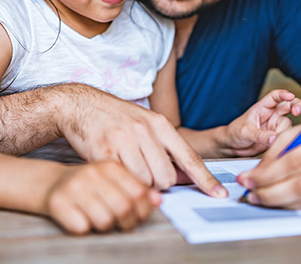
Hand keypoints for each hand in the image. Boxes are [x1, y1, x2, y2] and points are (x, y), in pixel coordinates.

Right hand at [44, 161, 161, 233]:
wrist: (50, 183)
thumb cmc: (89, 185)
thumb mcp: (113, 180)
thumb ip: (136, 188)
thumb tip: (159, 201)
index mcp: (110, 165)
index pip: (138, 191)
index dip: (143, 209)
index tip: (138, 215)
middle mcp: (92, 173)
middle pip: (123, 208)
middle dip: (127, 222)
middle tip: (122, 223)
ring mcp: (74, 187)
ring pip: (104, 221)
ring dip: (105, 227)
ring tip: (99, 218)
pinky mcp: (58, 203)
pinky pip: (82, 227)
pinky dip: (84, 228)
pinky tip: (80, 218)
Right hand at [57, 85, 226, 197]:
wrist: (81, 104)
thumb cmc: (116, 117)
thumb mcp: (145, 123)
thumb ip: (166, 147)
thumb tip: (185, 175)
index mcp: (159, 124)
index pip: (189, 157)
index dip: (205, 179)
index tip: (219, 194)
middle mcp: (145, 131)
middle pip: (167, 177)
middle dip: (159, 182)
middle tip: (146, 171)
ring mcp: (124, 141)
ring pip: (146, 182)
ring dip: (140, 183)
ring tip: (129, 167)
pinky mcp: (104, 152)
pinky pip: (124, 180)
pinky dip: (123, 181)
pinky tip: (116, 167)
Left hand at [221, 90, 300, 156]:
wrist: (234, 146)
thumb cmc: (236, 132)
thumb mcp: (245, 132)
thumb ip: (259, 135)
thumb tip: (273, 138)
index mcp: (262, 107)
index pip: (274, 97)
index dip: (283, 95)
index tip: (290, 96)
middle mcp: (271, 115)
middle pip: (288, 106)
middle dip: (296, 106)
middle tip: (298, 111)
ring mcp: (275, 126)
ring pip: (288, 124)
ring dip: (284, 131)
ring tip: (273, 140)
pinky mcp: (277, 137)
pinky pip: (286, 137)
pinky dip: (285, 140)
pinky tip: (278, 144)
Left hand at [236, 117, 300, 209]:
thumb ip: (278, 149)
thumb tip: (256, 173)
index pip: (294, 160)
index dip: (267, 173)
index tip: (247, 178)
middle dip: (271, 192)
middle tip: (251, 194)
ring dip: (281, 202)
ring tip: (261, 199)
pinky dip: (296, 205)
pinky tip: (281, 201)